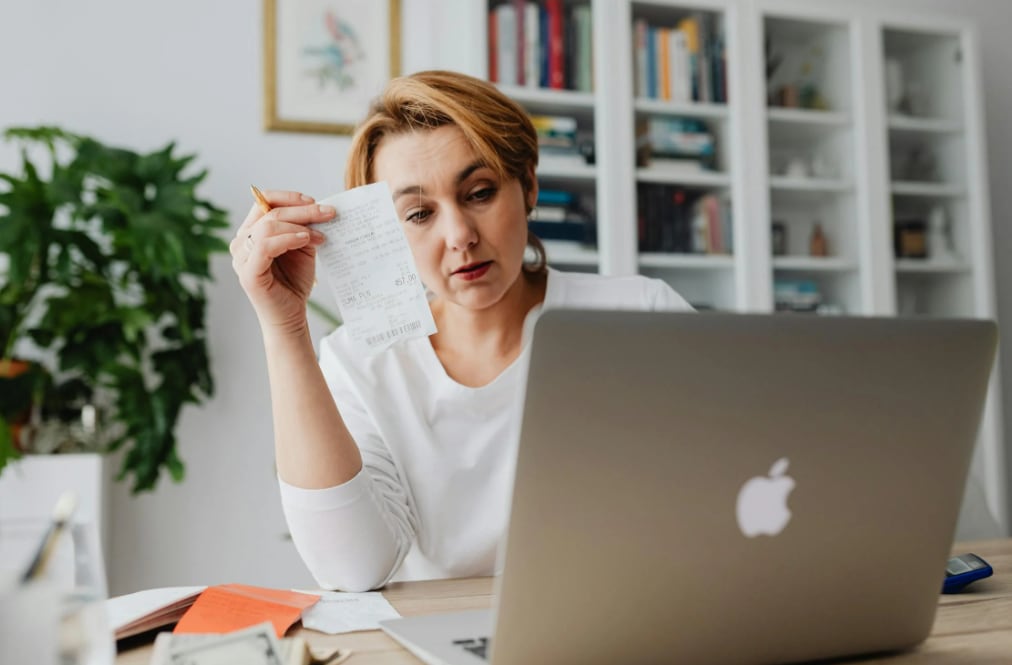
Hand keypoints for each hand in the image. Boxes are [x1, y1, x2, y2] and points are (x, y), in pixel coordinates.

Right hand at [230, 190, 333, 331]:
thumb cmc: (294, 282)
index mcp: (251, 232)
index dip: (288, 197)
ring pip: (267, 227)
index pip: (263, 202)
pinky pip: (265, 246)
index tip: (314, 201)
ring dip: (298, 225)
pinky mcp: (249, 273)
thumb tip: (318, 208)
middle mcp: (241, 242)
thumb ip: (303, 227)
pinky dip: (287, 239)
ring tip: (319, 235)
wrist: (292, 316)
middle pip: (269, 212)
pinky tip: (305, 240)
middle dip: (302, 210)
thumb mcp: (302, 247)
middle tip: (328, 213)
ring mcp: (242, 258)